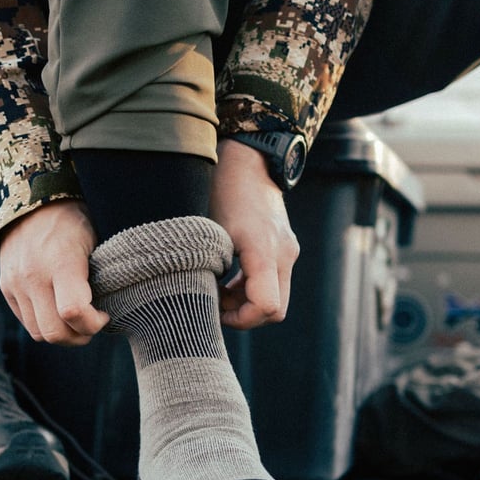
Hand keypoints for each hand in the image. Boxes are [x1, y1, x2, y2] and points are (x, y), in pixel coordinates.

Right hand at [0, 200, 109, 345]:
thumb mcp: (93, 244)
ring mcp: (16, 284)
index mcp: (61, 262)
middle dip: (79, 336)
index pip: (73, 312)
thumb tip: (104, 311)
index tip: (104, 315)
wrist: (29, 201)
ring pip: (39, 333)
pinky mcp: (6, 288)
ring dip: (61, 333)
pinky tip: (58, 309)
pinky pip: (26, 322)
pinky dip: (44, 323)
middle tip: (91, 324)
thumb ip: (95, 280)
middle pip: (55, 332)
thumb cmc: (71, 222)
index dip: (93, 323)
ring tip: (76, 320)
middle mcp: (33, 276)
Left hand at [210, 139, 299, 329]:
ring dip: (246, 302)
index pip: (267, 307)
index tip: (215, 311)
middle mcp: (283, 255)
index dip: (241, 319)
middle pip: (275, 311)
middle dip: (245, 315)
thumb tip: (191, 300)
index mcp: (264, 251)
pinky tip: (228, 279)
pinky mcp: (285, 249)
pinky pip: (273, 283)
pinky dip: (251, 289)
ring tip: (217, 290)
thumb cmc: (222, 191)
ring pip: (275, 299)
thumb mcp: (206, 231)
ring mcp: (288, 252)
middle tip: (215, 303)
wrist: (250, 160)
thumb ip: (203, 267)